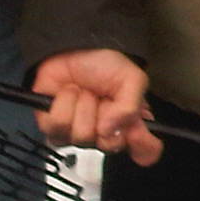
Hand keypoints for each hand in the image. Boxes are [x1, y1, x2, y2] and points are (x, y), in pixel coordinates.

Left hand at [30, 49, 162, 166]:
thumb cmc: (102, 63)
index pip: (145, 152)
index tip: (136, 131)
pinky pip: (57, 127)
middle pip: (109, 146)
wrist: (72, 47)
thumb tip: (110, 131)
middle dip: (105, 114)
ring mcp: (78, 134)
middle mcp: (105, 133)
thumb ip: (131, 107)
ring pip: (82, 137)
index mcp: (127, 124)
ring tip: (83, 92)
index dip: (143, 146)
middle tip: (103, 98)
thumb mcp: (130, 78)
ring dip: (83, 106)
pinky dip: (63, 104)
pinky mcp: (54, 127)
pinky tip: (68, 94)